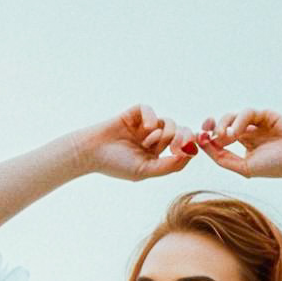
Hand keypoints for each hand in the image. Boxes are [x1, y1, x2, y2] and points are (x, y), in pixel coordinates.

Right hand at [76, 104, 198, 180]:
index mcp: (156, 156)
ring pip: (167, 122)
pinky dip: (151, 117)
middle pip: (178, 133)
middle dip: (181, 137)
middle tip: (174, 144)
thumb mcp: (145, 170)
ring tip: (148, 141)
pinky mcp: (133, 114)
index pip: (181, 148)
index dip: (188, 146)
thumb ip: (168, 165)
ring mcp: (143, 126)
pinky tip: (145, 127)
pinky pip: (149, 110)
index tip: (185, 150)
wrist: (90, 153)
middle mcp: (152, 140)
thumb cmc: (116, 165)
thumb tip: (190, 155)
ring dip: (162, 132)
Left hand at [195, 107, 281, 178]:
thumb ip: (225, 160)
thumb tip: (205, 146)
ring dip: (224, 125)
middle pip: (222, 125)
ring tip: (225, 137)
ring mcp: (257, 123)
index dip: (207, 138)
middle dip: (211, 127)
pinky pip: (247, 112)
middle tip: (206, 132)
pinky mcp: (265, 114)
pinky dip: (239, 120)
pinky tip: (237, 133)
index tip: (198, 138)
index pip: (220, 139)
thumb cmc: (278, 166)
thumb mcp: (246, 168)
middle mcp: (249, 133)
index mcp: (245, 146)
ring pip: (232, 117)